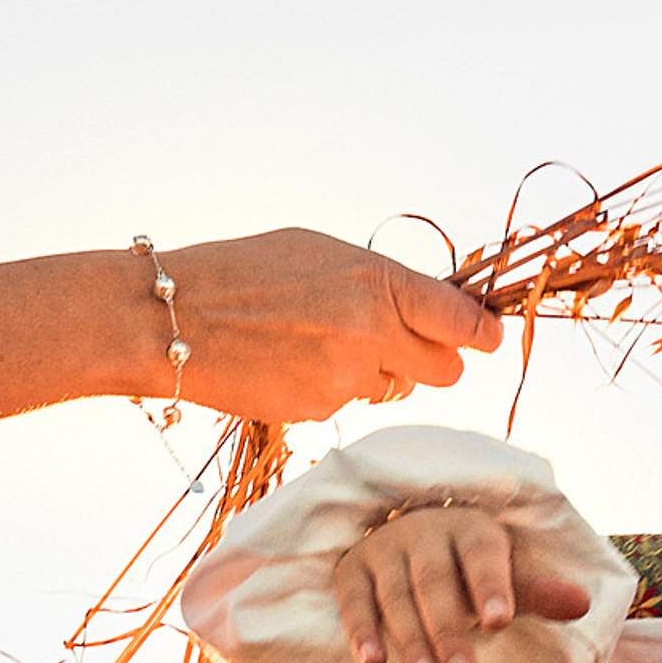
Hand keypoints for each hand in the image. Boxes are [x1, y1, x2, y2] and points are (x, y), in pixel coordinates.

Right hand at [0, 231, 502, 429]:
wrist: (172, 317)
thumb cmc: (245, 272)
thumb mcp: (320, 252)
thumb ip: (381, 282)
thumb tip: (432, 305)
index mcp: (378, 281)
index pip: (461, 319)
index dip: (481, 332)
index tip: (489, 337)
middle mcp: (373, 332)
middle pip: (446, 370)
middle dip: (434, 360)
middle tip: (405, 345)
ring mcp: (347, 378)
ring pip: (395, 389)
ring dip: (379, 374)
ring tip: (323, 344)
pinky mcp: (321, 411)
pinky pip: (350, 403)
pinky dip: (334, 389)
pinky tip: (293, 364)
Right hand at [333, 505, 593, 662]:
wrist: (410, 539)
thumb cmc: (469, 567)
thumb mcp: (505, 576)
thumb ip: (537, 592)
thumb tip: (583, 604)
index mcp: (470, 527)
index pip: (482, 555)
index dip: (490, 586)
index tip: (501, 622)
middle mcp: (423, 530)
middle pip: (436, 584)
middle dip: (451, 634)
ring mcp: (383, 547)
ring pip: (396, 597)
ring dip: (411, 642)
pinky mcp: (350, 568)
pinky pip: (353, 600)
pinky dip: (361, 631)